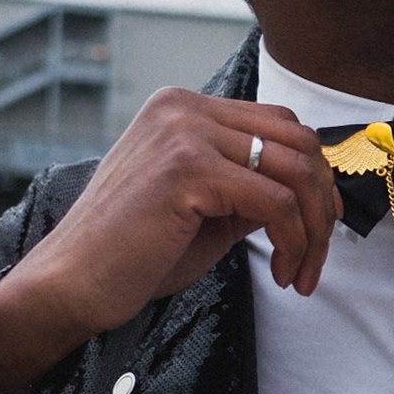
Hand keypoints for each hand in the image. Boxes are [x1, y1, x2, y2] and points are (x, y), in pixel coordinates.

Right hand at [0, 88, 339, 393]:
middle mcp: (184, 108)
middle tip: (318, 254)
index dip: (314, 175)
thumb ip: (251, 190)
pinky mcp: (188, 168)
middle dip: (321, 202)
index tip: (322, 224)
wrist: (71, 284)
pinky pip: (275, 202)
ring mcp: (185, 132)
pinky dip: (293, 242)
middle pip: (296, 139)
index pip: (278, 124)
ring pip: (294, 171)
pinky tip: (282, 273)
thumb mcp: (206, 211)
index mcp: (183, 109)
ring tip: (301, 273)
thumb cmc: (132, 255)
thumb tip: (311, 194)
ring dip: (312, 231)